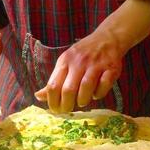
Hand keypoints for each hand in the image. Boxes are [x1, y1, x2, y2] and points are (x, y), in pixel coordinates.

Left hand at [34, 0, 149, 112]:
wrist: (107, 38)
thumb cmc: (83, 54)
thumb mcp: (65, 63)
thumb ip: (54, 81)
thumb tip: (38, 97)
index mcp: (65, 61)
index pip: (53, 85)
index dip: (52, 102)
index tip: (55, 109)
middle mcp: (79, 62)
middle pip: (68, 90)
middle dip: (66, 105)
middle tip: (67, 110)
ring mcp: (96, 65)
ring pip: (86, 89)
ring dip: (83, 100)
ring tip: (82, 102)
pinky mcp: (111, 69)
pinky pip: (103, 86)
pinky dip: (99, 94)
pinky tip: (96, 93)